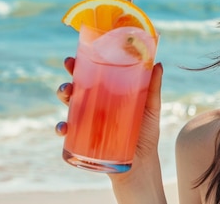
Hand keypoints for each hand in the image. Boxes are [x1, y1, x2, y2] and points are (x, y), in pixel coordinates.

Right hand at [55, 56, 166, 201]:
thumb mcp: (151, 108)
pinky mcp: (84, 140)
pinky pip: (68, 133)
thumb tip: (157, 64)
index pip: (92, 76)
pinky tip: (64, 127)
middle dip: (69, 74)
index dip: (81, 65)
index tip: (75, 56)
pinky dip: (62, 128)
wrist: (142, 164)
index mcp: (108, 95)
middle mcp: (94, 107)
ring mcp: (87, 123)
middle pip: (76, 88)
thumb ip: (153, 88)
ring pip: (68, 106)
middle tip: (70, 68)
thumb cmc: (146, 134)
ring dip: (63, 95)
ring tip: (66, 92)